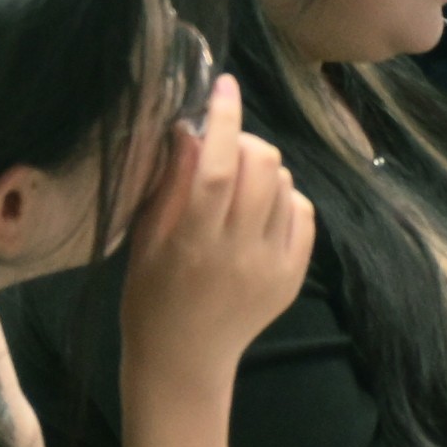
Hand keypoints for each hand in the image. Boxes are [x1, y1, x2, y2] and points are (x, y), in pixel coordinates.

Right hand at [121, 80, 314, 403]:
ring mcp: (273, 266)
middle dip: (242, 140)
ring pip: (284, 184)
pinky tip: (258, 210)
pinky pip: (302, 212)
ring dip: (261, 169)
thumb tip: (190, 128)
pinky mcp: (292, 276)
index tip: (223, 85)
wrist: (185, 360)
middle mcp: (240, 252)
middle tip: (220, 150)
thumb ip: (170, 183)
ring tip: (236, 186)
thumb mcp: (145, 237)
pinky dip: (282, 198)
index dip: (223, 120)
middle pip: (261, 166)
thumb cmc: (150, 294)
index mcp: (194, 241)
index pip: (216, 167)